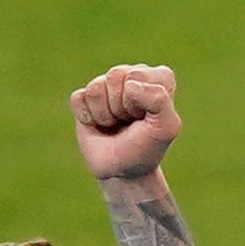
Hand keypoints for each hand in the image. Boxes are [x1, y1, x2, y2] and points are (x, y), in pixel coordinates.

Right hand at [71, 64, 184, 188]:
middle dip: (121, 107)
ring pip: (96, 88)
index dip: (139, 102)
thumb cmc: (146, 147)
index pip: (138, 76)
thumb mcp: (166, 128)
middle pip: (115, 77)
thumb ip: (159, 100)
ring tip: (115, 123)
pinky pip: (78, 98)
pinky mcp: (84, 97)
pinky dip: (87, 117)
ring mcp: (107, 84)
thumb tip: (130, 84)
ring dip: (105, 114)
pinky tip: (98, 124)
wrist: (121, 170)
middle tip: (129, 121)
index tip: (145, 117)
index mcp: (159, 78)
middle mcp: (133, 75)